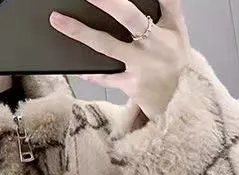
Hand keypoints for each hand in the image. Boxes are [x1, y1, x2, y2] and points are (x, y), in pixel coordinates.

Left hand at [50, 0, 191, 119]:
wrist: (180, 100)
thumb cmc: (174, 61)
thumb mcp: (177, 31)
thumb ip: (168, 6)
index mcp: (166, 28)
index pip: (155, 3)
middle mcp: (153, 44)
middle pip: (129, 18)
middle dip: (108, 3)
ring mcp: (141, 65)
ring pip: (108, 46)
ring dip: (81, 33)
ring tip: (59, 20)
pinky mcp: (132, 85)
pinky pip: (107, 78)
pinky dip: (94, 75)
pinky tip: (80, 71)